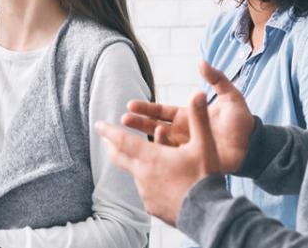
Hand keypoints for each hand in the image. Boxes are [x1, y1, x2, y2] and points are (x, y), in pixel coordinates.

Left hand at [96, 92, 220, 225]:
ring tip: (142, 158)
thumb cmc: (206, 178)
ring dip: (135, 164)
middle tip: (105, 139)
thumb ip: (199, 119)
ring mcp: (145, 192)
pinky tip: (158, 181)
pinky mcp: (151, 206)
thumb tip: (199, 93)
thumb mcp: (205, 146)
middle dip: (111, 145)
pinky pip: (145, 190)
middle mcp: (143, 174)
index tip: (98, 124)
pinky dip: (148, 181)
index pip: (122, 141)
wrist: (209, 215)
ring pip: (135, 173)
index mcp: (151, 157)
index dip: (109, 131)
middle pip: (119, 157)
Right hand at [119, 61, 254, 172]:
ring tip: (133, 134)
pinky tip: (156, 149)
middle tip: (123, 119)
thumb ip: (217, 79)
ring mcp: (187, 147)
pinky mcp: (195, 160)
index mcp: (187, 116)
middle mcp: (183, 132)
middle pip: (155, 126)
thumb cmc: (241, 121)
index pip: (161, 112)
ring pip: (161, 143)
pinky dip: (164, 153)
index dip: (146, 108)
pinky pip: (175, 157)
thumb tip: (201, 62)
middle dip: (138, 122)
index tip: (130, 104)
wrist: (255, 145)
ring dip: (147, 138)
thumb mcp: (231, 96)